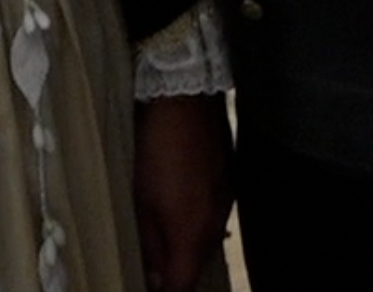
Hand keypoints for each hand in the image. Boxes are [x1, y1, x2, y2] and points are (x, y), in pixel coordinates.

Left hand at [132, 93, 231, 291]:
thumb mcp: (142, 201)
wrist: (186, 100)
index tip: (150, 285)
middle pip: (197, 264)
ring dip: (186, 243)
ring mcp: (226, 201)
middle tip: (151, 264)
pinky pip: (213, 214)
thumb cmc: (155, 150)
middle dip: (176, 270)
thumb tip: (156, 279)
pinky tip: (180, 204)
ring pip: (206, 239)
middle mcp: (216, 224)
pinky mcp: (230, 181)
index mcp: (192, 234)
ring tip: (163, 232)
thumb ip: (151, 245)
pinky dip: (197, 219)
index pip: (183, 285)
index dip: (165, 291)